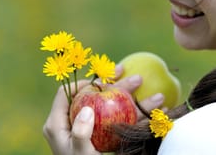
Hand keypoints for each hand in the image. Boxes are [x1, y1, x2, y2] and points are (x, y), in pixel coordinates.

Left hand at [42, 65, 164, 154]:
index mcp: (57, 124)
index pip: (67, 92)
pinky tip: (154, 110)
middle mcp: (71, 122)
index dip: (86, 82)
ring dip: (132, 100)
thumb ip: (79, 134)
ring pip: (109, 106)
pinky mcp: (100, 137)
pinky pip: (118, 120)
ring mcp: (87, 129)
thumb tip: (86, 109)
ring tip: (158, 97)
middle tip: (138, 79)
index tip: (106, 81)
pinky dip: (135, 115)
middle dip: (118, 86)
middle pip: (93, 95)